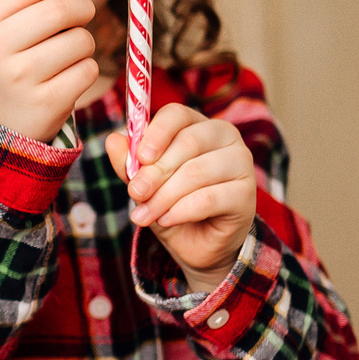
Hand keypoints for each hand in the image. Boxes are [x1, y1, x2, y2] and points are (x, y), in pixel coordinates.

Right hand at [0, 0, 101, 142]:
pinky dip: (84, 71)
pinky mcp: (46, 103)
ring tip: (64, 56)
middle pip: (60, 10)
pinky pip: (87, 70)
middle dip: (81, 9)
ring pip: (79, 40)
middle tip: (82, 16)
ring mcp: (19, 78)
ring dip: (82, 44)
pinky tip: (65, 79)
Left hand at [105, 104, 254, 292]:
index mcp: (197, 125)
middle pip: (187, 142)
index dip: (155, 133)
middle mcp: (224, 137)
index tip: (139, 157)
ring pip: (196, 172)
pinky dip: (182, 210)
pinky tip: (167, 220)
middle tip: (135, 193)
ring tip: (144, 216)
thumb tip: (113, 140)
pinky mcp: (246, 194)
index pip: (177, 114)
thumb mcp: (145, 186)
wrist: (198, 245)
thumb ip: (129, 164)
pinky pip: (209, 198)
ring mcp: (240, 163)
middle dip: (155, 172)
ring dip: (164, 196)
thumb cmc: (172, 206)